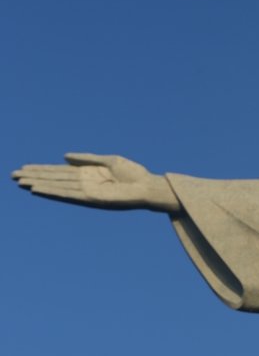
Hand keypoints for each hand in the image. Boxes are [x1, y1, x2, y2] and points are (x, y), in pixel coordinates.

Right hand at [11, 153, 180, 212]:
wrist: (148, 187)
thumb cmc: (134, 174)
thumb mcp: (109, 161)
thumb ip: (86, 159)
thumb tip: (64, 157)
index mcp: (88, 174)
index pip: (59, 172)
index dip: (42, 169)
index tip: (24, 167)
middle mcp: (84, 184)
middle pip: (54, 179)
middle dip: (34, 176)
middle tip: (12, 175)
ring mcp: (86, 192)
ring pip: (57, 187)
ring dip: (38, 184)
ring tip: (20, 182)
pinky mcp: (91, 199)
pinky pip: (68, 194)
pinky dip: (53, 192)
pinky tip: (38, 189)